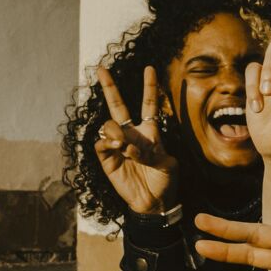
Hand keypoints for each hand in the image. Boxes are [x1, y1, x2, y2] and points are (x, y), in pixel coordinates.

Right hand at [95, 65, 177, 214]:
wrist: (155, 202)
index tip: (150, 68)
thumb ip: (154, 151)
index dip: (150, 87)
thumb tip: (130, 145)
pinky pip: (101, 143)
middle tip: (101, 69)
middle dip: (109, 87)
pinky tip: (117, 148)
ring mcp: (117, 145)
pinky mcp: (107, 158)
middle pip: (118, 106)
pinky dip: (109, 143)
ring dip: (118, 132)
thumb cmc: (165, 181)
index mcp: (150, 132)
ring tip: (127, 148)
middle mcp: (131, 134)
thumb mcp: (169, 164)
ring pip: (109, 125)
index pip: (149, 105)